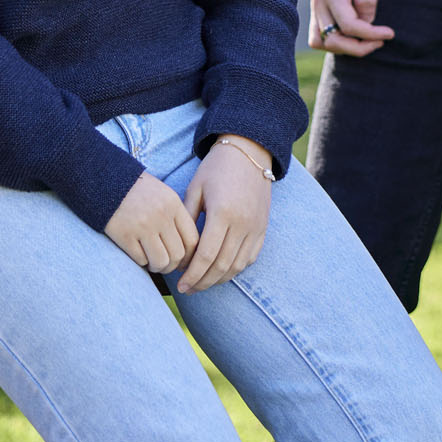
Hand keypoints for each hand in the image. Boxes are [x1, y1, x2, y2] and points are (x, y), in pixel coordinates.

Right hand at [104, 171, 197, 273]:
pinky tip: (139, 255)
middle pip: (178, 254)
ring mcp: (143, 226)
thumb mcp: (164, 196)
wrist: (107, 181)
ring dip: (157, 267)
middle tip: (164, 264)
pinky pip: (141, 260)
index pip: (192, 240)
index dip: (190, 257)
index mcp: (174, 204)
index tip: (183, 261)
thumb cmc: (139, 192)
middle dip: (172, 266)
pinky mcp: (125, 235)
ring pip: (161, 261)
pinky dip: (141, 262)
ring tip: (152, 263)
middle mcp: (161, 216)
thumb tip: (188, 250)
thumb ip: (177, 218)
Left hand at [176, 135, 273, 292]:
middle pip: (222, 266)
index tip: (180, 286)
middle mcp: (242, 223)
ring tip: (202, 283)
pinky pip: (251, 257)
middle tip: (188, 290)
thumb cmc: (216, 168)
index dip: (192, 275)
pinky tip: (222, 271)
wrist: (249, 151)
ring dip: (219, 279)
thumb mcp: (195, 188)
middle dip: (203, 282)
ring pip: (238, 266)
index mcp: (222, 213)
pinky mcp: (263, 227)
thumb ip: (187, 218)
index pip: (206, 256)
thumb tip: (178, 248)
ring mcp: (256, 226)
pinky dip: (236, 268)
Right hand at [310, 0, 395, 56]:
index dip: (371, 35)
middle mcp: (318, 1)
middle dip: (358, 47)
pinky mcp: (318, 6)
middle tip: (380, 40)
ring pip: (321, 41)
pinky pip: (318, 34)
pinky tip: (353, 33)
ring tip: (367, 39)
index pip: (350, 26)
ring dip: (344, 46)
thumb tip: (366, 22)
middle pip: (332, 40)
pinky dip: (334, 40)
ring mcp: (315, 5)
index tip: (390, 33)